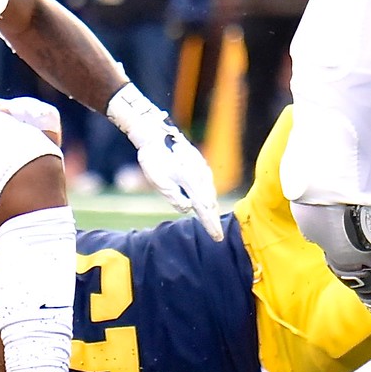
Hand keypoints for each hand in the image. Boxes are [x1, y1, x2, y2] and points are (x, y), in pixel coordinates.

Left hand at [104, 83, 221, 239]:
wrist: (155, 133)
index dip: (210, 224)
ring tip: (213, 220)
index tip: (217, 238)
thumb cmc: (153, 158)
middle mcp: (200, 175)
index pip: (203, 208)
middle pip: (210, 202)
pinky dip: (209, 194)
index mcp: (190, 181)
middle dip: (213, 219)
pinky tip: (208, 199)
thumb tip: (188, 208)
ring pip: (210, 191)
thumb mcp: (158, 181)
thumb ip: (174, 197)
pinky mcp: (200, 162)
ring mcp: (202, 167)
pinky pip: (207, 182)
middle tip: (217, 235)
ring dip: (212, 207)